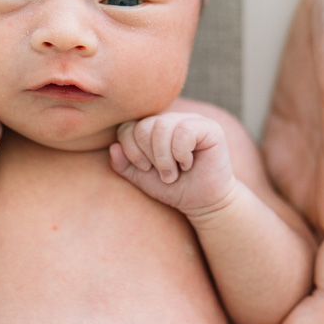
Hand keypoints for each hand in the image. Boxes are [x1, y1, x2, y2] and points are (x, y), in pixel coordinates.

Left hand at [109, 112, 236, 217]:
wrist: (203, 203)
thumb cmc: (173, 188)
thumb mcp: (142, 179)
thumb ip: (124, 164)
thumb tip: (113, 147)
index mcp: (153, 128)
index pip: (129, 126)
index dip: (131, 149)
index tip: (144, 168)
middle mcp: (171, 120)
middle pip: (144, 126)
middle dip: (150, 156)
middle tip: (164, 173)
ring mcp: (190, 120)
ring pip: (162, 126)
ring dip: (165, 157)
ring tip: (174, 172)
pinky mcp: (209, 127)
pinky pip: (184, 130)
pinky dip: (181, 153)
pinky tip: (189, 164)